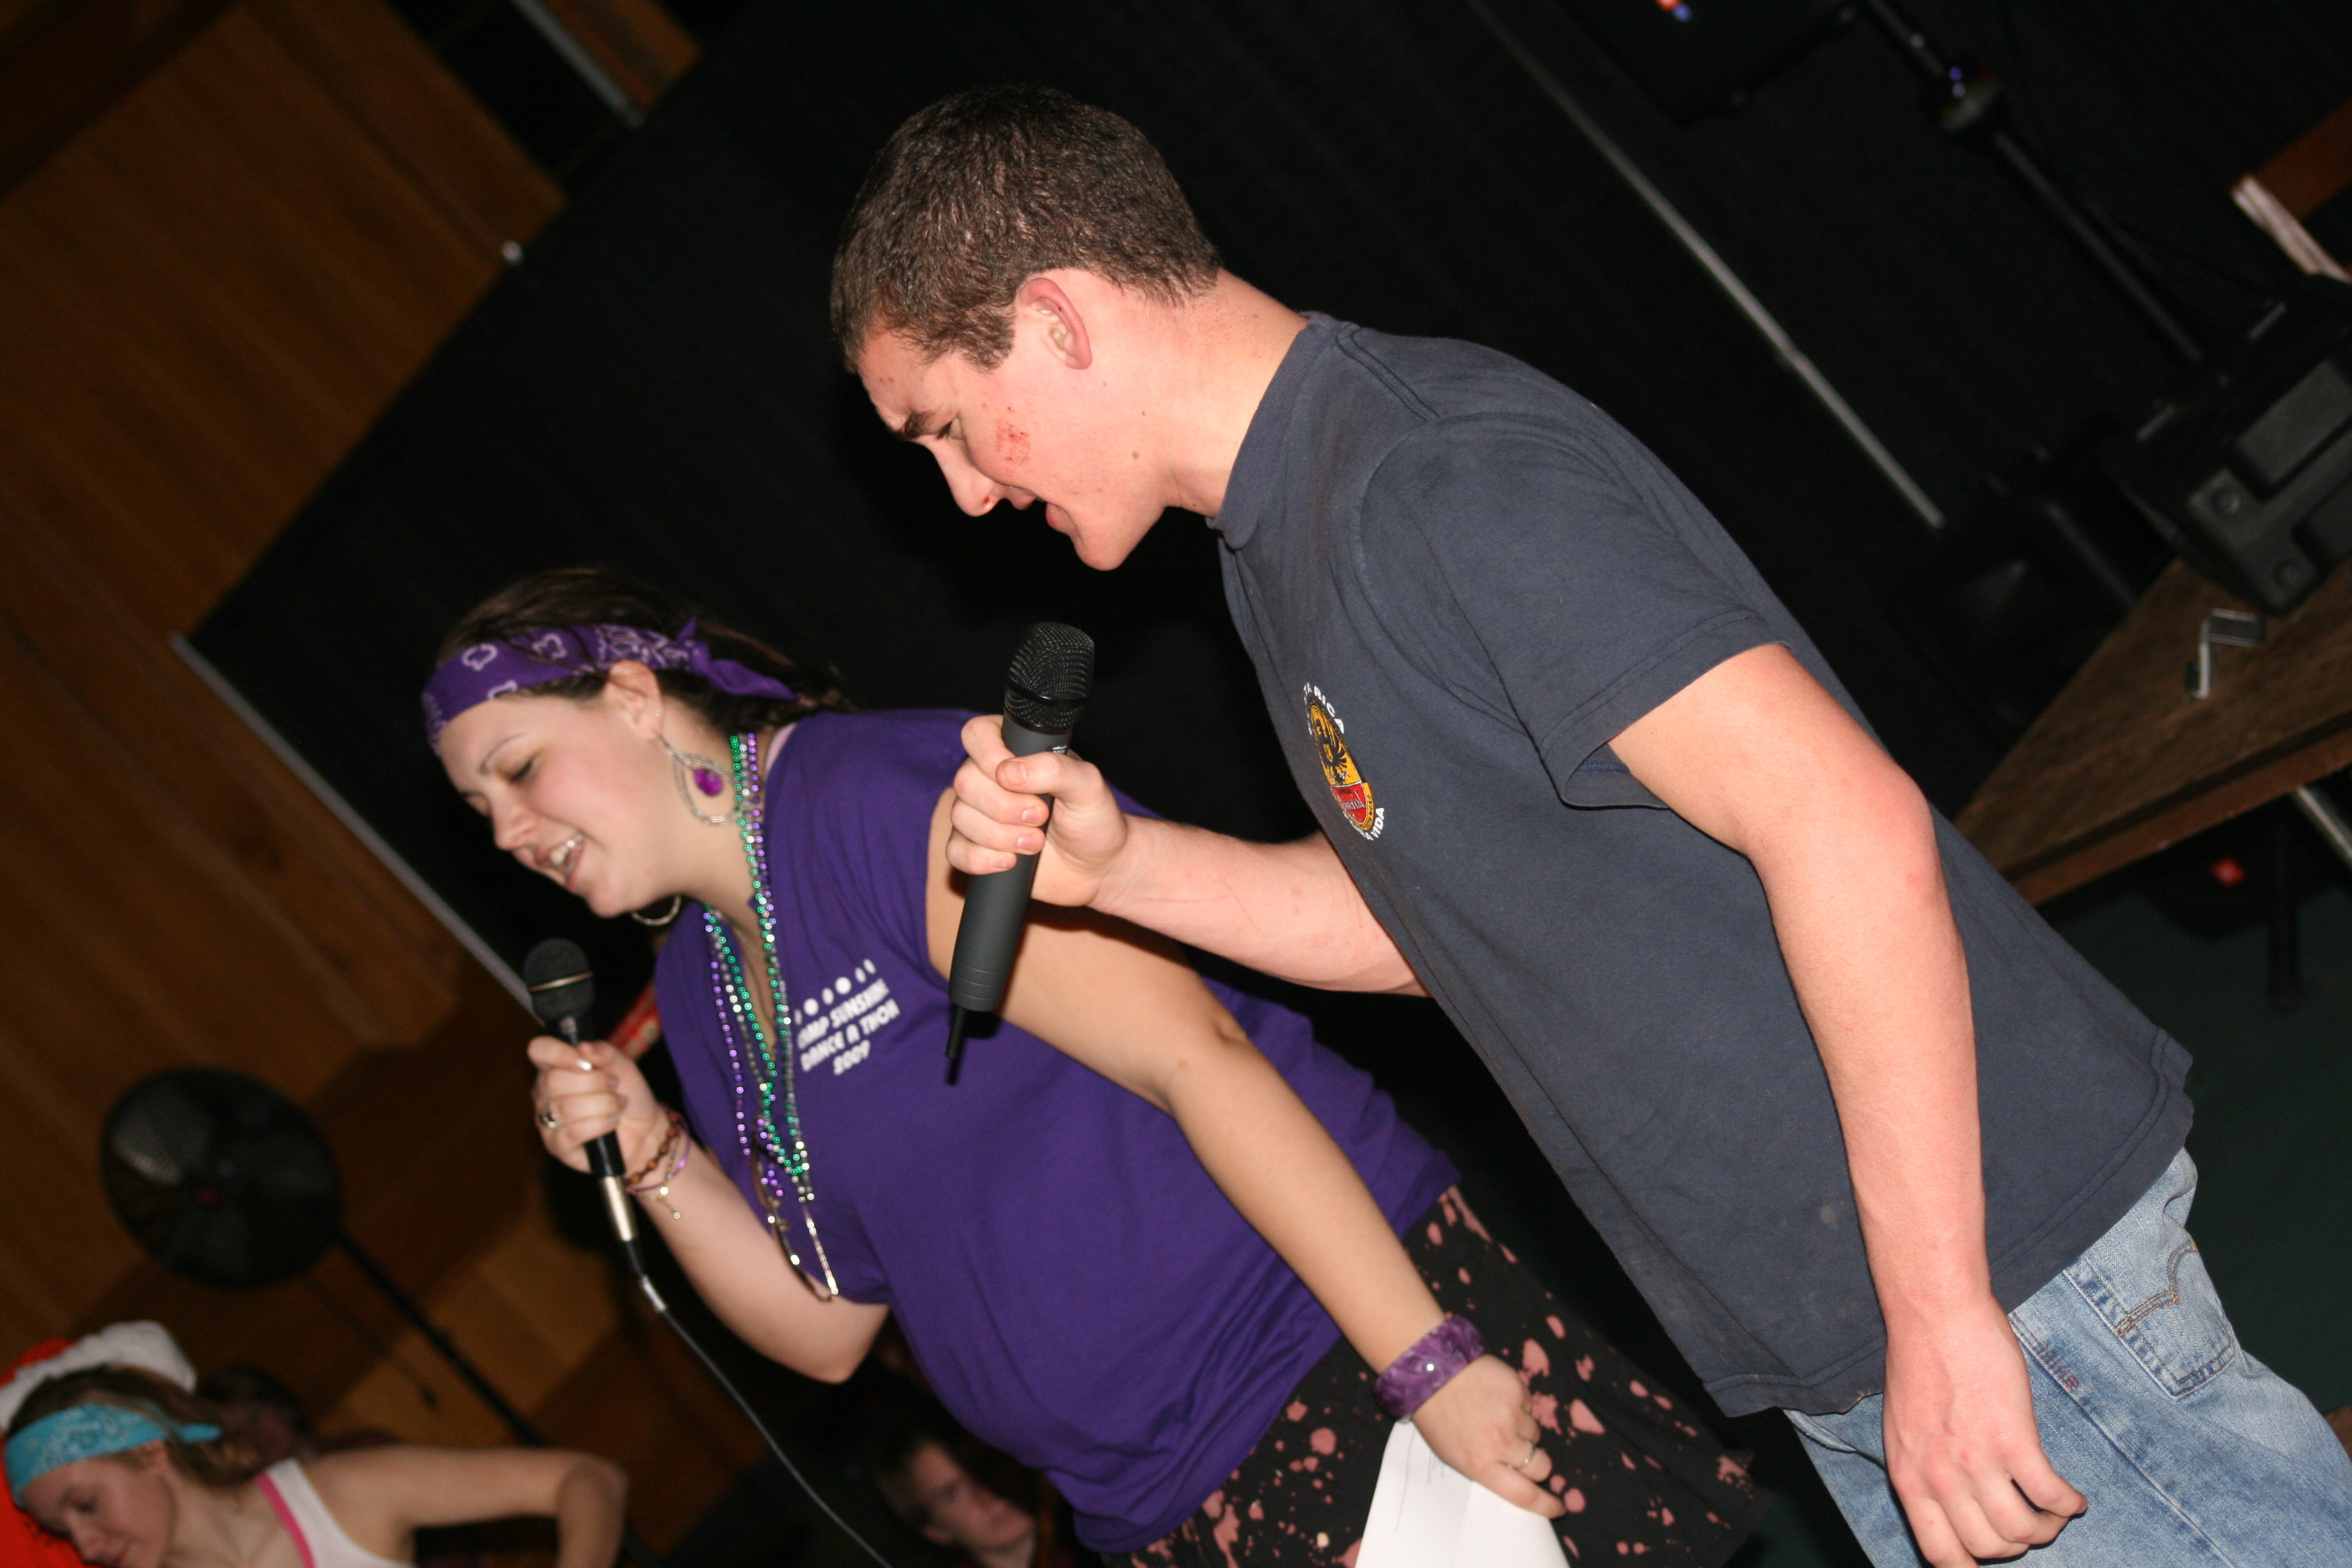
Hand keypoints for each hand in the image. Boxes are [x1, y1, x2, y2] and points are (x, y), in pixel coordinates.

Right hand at [526, 1036, 666, 1173]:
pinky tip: (612, 1122)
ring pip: (566, 1107)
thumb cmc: (627, 1093)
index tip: (583, 1060)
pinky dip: (600, 1124)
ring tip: (618, 1104)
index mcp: (555, 1067)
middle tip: (614, 1085)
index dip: (557, 1052)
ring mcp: (548, 1121)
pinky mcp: (558, 1147)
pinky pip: (573, 1132)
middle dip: (594, 1081)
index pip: (539, 1050)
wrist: (644, 1128)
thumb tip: (583, 1047)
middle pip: (553, 1081)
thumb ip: (604, 1052)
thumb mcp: (622, 1065)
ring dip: (603, 1103)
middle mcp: (545, 1094)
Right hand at [947, 714, 1130, 905]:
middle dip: (1004, 806)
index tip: (1016, 780)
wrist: (1097, 866)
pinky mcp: (975, 847)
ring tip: (1035, 842)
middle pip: (964, 780)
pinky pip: (956, 851)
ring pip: (960, 816)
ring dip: (1000, 835)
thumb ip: (1055, 769)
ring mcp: (980, 813)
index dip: (989, 756)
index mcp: (1015, 749)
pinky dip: (981, 859)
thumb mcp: (1087, 785)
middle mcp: (990, 777)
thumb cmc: (1093, 818)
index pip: (977, 734)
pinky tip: (1010, 861)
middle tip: (1040, 817)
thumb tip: (1009, 773)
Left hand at [1412, 1355, 1564, 1518]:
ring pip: (1536, 1435)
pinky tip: (1495, 1397)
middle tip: (1521, 1453)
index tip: (1558, 1508)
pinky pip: (1530, 1407)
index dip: (1545, 1505)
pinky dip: (1518, 1405)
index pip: (1524, 1494)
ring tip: (1495, 1416)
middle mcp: (1501, 1443)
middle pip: (1541, 1467)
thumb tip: (1517, 1480)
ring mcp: (1512, 1416)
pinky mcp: (1518, 1391)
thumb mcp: (1454, 1455)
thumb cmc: (1439, 1417)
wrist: (1432, 1371)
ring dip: (1523, 1431)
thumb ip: (1487, 1469)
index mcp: (1481, 1465)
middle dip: (1537, 1465)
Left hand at [1881, 1298, 2083, 1563]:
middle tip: (2030, 1521)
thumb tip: (1951, 1506)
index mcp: (1909, 1478)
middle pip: (1989, 1549)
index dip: (1972, 1564)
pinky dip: (2069, 1504)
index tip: (1993, 1551)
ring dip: (2047, 1527)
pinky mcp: (2012, 1440)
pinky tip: (2073, 1497)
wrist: (1934, 1314)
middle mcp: (1938, 1478)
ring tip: (2053, 1510)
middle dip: (2016, 1544)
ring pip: (2022, 1532)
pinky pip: (2049, 1496)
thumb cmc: (1921, 1362)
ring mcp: (1975, 1461)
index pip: (1940, 1555)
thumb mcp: (1904, 1428)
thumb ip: (1924, 1469)